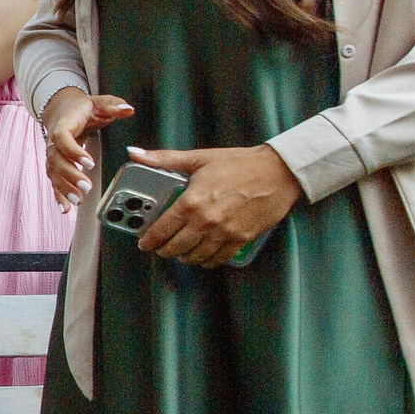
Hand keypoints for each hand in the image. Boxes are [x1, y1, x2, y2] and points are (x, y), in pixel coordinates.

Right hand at [40, 86, 133, 207]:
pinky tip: (65, 208)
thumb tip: (127, 110)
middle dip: (70, 176)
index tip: (89, 163)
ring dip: (64, 188)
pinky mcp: (56, 165)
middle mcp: (54, 142)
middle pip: (56, 160)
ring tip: (78, 200)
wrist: (63, 111)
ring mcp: (53, 154)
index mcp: (63, 125)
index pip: (62, 138)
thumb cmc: (84, 109)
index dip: (73, 151)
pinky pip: (54, 181)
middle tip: (86, 187)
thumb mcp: (100, 102)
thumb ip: (113, 105)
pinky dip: (59, 195)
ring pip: (53, 173)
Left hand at [129, 143, 301, 267]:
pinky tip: (202, 256)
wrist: (279, 171)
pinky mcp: (242, 238)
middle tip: (161, 248)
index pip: (162, 229)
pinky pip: (219, 258)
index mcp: (191, 202)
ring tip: (180, 252)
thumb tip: (135, 153)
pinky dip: (207, 260)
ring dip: (185, 257)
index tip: (144, 243)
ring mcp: (225, 232)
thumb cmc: (239, 163)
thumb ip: (165, 159)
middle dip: (164, 250)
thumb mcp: (199, 158)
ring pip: (196, 256)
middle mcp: (206, 221)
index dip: (149, 240)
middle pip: (176, 247)